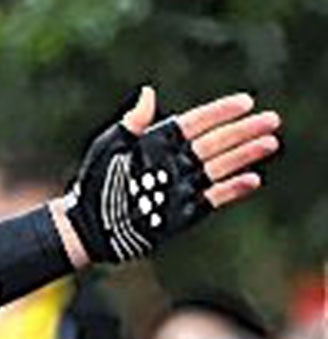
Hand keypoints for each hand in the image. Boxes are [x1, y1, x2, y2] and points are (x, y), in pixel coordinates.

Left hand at [56, 86, 279, 265]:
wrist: (85, 227)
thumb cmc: (92, 184)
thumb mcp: (108, 150)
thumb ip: (131, 125)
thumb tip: (148, 93)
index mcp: (158, 143)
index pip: (195, 123)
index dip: (219, 112)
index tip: (245, 102)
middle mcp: (174, 163)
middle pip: (215, 143)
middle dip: (243, 131)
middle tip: (272, 120)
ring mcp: (180, 187)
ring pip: (219, 168)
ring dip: (244, 156)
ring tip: (269, 144)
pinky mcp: (182, 212)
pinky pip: (211, 198)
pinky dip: (230, 190)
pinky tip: (252, 179)